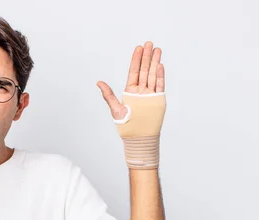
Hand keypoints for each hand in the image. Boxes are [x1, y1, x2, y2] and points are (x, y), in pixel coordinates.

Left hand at [96, 42, 166, 168]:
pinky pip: (160, 85)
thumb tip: (98, 82)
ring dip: (155, 62)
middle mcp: (141, 90)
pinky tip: (160, 65)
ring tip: (157, 50)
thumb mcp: (115, 109)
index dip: (136, 59)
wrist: (139, 137)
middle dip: (147, 56)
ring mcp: (150, 94)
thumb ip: (108, 95)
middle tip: (149, 43)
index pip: (133, 71)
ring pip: (153, 75)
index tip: (138, 48)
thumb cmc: (126, 125)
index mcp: (130, 91)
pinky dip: (160, 75)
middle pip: (144, 70)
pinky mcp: (158, 100)